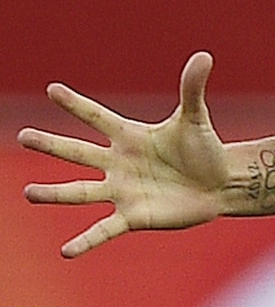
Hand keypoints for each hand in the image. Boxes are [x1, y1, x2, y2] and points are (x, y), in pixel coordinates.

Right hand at [19, 52, 230, 256]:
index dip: (76, 104)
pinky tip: (66, 251)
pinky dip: (86, 240)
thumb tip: (204, 55)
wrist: (220, 184)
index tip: (52, 89)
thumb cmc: (205, 149)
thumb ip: (192, 88)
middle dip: (51, 144)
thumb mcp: (195, 119)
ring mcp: (122, 191)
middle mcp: (118, 163)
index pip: (96, 117)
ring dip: (55, 193)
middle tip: (23, 135)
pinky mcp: (133, 216)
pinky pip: (104, 230)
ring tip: (28, 193)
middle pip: (78, 152)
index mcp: (129, 137)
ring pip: (81, 191)